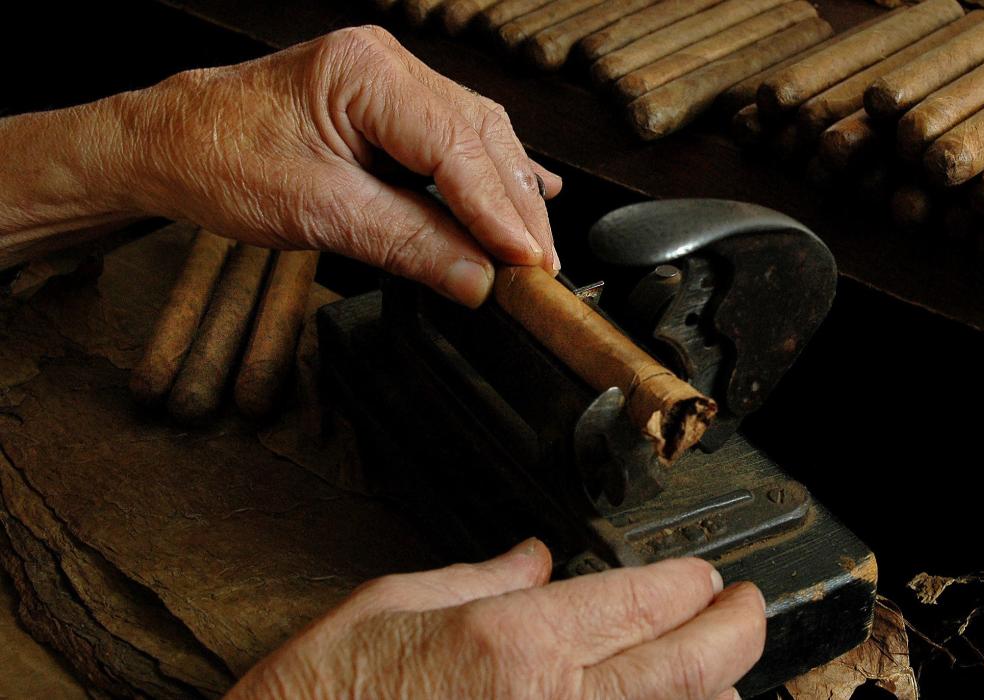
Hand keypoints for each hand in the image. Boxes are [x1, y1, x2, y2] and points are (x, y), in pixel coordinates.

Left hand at [120, 25, 561, 306]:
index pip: (456, 145)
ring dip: (507, 194)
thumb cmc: (221, 162)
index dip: (498, 209)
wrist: (170, 145)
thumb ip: (407, 244)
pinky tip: (526, 194)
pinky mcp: (389, 106)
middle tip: (541, 267)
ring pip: (477, 136)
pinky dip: (489, 175)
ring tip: (532, 248)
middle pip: (480, 137)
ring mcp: (391, 80)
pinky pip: (456, 137)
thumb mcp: (318, 212)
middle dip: (515, 206)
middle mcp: (387, 64)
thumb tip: (478, 279)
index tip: (528, 261)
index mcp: (365, 72)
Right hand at [228, 539, 764, 699]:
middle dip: (737, 632)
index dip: (689, 585)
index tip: (706, 578)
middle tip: (748, 611)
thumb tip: (535, 558)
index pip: (640, 600)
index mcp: (513, 642)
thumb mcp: (389, 607)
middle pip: (690, 668)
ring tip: (717, 672)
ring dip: (711, 696)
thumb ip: (479, 577)